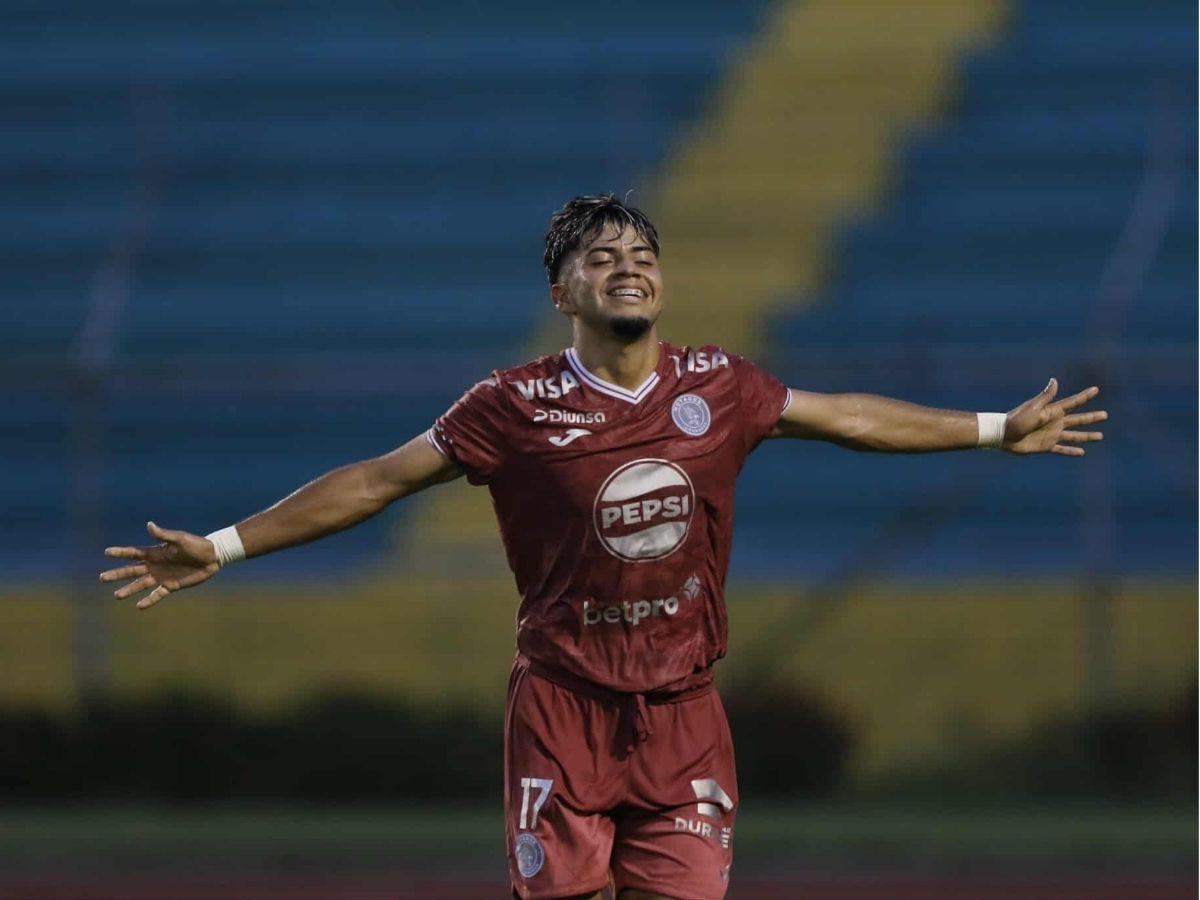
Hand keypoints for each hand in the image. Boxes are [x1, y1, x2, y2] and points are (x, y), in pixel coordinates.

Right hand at [99, 521, 219, 608]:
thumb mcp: (180, 539)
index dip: (121, 552)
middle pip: (132, 570)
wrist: (212, 557)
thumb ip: (163, 535)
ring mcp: (162, 576)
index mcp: (156, 552)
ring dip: (129, 590)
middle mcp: (155, 565)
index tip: (106, 552)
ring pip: (141, 584)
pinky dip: (149, 600)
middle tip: (102, 578)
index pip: (134, 552)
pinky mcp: (171, 585)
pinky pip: (157, 594)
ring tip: (117, 596)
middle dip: (117, 574)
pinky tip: (139, 606)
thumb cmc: (196, 544)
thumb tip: (149, 525)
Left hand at [1003, 378, 1106, 456]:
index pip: (1073, 403)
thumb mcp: (1033, 407)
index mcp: (1053, 411)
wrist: (1003, 435)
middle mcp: (1055, 422)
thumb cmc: (1017, 419)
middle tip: (1105, 415)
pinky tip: (1082, 452)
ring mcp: (1052, 434)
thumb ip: (1046, 396)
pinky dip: (1071, 451)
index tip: (1096, 390)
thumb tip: (1055, 380)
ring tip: (1100, 436)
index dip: (1085, 396)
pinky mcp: (1047, 446)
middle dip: (1092, 417)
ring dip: (1087, 436)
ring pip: (1074, 435)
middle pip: (1078, 419)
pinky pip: (1062, 449)